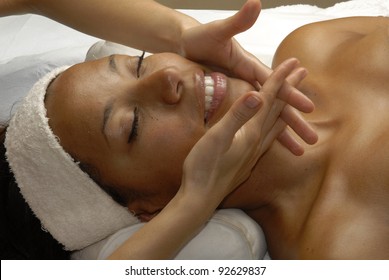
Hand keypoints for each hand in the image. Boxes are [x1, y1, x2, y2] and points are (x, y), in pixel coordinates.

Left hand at [180, 0, 316, 154]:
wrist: (186, 47)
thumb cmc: (201, 37)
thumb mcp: (218, 30)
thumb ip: (237, 22)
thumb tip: (256, 4)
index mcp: (249, 66)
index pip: (273, 83)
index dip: (289, 94)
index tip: (308, 108)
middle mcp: (250, 82)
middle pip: (276, 105)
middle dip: (294, 122)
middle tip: (312, 140)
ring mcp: (242, 94)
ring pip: (266, 117)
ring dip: (282, 133)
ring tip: (297, 151)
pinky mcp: (233, 102)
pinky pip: (250, 120)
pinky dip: (261, 133)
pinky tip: (269, 147)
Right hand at [182, 58, 308, 198]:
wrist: (200, 197)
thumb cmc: (203, 167)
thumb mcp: (217, 137)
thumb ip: (237, 116)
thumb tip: (257, 95)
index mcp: (251, 131)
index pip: (268, 98)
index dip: (280, 79)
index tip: (293, 61)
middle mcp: (257, 140)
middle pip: (278, 110)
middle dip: (290, 89)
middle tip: (303, 72)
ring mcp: (253, 152)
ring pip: (277, 125)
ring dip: (287, 108)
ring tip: (297, 100)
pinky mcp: (247, 160)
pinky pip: (269, 138)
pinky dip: (277, 127)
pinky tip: (276, 130)